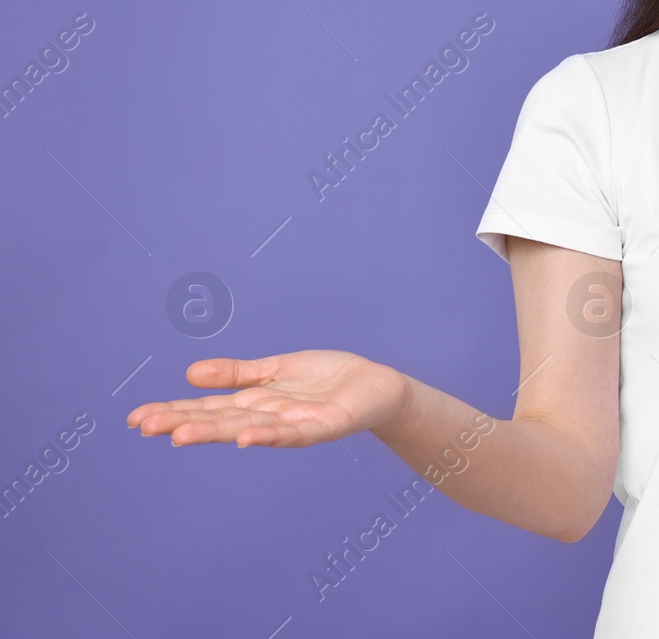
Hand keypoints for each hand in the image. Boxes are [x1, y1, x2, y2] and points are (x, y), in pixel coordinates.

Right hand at [126, 350, 411, 447]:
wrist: (374, 386)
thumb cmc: (325, 380)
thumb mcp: (274, 370)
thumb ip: (236, 375)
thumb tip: (189, 374)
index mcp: (254, 404)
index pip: (206, 408)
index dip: (172, 412)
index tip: (135, 417)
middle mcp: (267, 418)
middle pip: (219, 421)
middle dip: (181, 423)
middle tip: (144, 426)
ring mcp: (293, 424)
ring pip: (247, 429)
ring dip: (214, 433)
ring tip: (179, 434)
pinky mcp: (323, 426)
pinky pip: (293, 433)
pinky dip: (269, 435)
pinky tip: (246, 437)